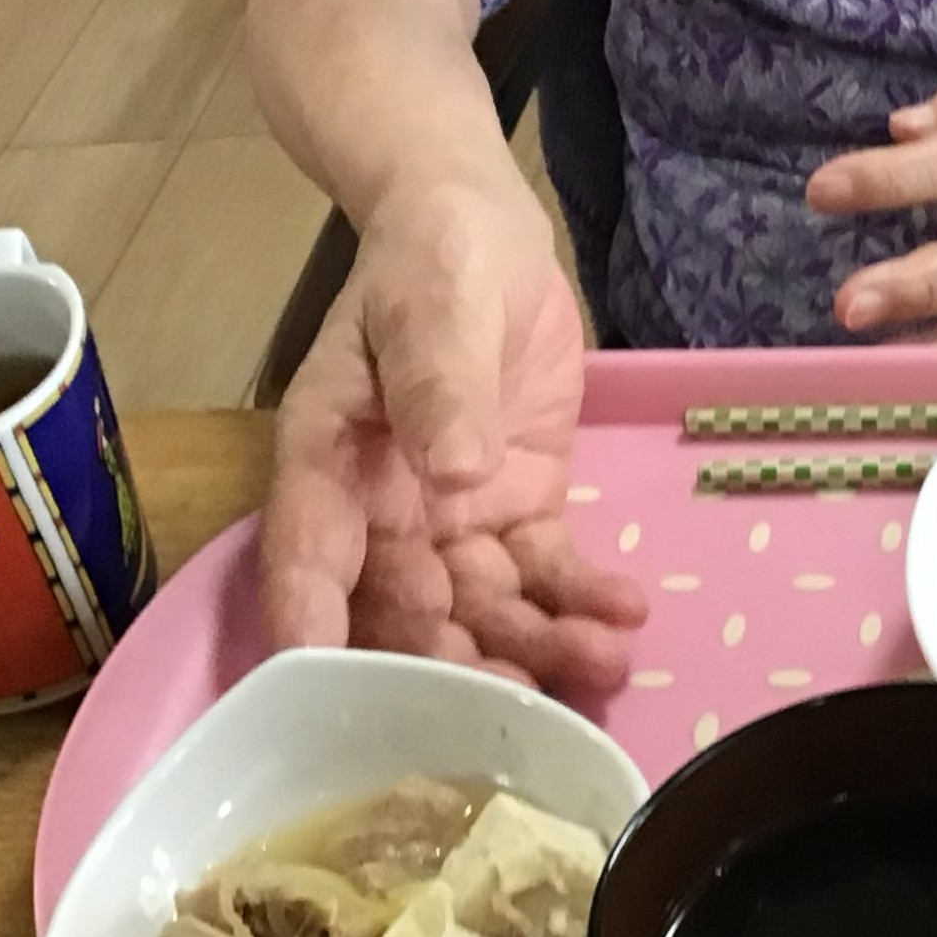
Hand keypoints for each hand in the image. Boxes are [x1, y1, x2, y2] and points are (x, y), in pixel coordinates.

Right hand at [258, 171, 646, 689]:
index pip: (310, 566)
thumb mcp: (430, 309)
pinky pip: (544, 571)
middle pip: (405, 615)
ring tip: (604, 664)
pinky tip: (627, 611)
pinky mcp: (516, 506)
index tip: (345, 707)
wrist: (480, 229)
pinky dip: (582, 599)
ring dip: (537, 648)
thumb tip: (457, 474)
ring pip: (483, 610)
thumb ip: (439, 387)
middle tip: (523, 707)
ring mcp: (452, 518)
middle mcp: (382, 513)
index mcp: (329, 467)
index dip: (320, 639)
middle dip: (458, 670)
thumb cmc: (431, 260)